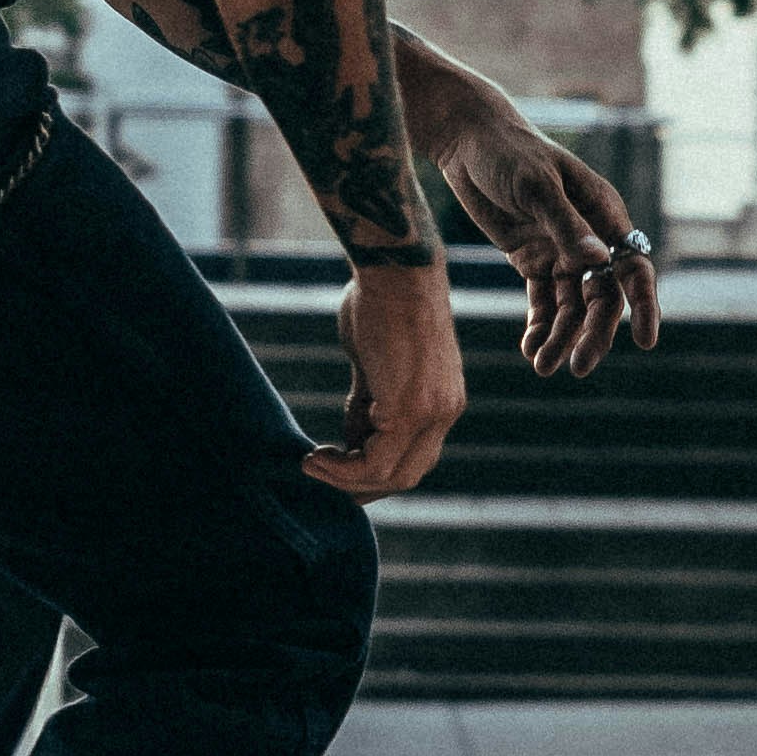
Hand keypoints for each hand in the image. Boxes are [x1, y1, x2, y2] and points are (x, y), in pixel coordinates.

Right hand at [306, 253, 468, 493]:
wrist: (396, 270)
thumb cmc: (381, 302)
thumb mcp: (375, 363)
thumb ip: (369, 402)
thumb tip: (352, 439)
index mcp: (443, 400)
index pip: (415, 458)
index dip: (376, 472)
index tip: (337, 464)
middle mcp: (445, 412)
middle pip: (407, 475)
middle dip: (361, 486)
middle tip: (321, 476)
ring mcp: (431, 412)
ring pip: (392, 475)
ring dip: (346, 479)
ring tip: (311, 464)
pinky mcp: (409, 408)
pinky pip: (375, 461)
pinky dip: (343, 468)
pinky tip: (315, 455)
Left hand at [422, 100, 661, 383]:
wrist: (466, 140)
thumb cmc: (509, 152)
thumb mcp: (537, 187)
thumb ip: (567, 226)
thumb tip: (600, 262)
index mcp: (604, 213)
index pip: (631, 266)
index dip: (642, 304)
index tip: (645, 341)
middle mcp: (588, 237)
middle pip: (602, 296)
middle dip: (593, 332)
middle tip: (578, 366)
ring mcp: (560, 250)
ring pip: (570, 305)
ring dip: (560, 336)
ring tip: (542, 366)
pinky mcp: (531, 259)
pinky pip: (541, 301)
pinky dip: (538, 326)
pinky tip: (530, 349)